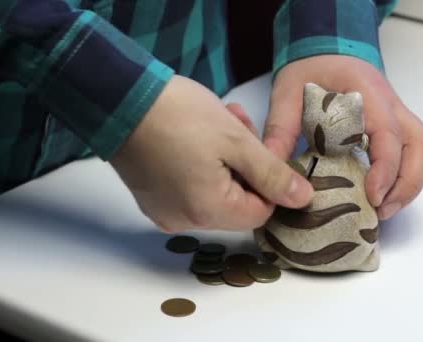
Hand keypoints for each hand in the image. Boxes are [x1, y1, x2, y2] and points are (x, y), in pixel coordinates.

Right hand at [109, 75, 313, 231]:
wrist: (119, 98)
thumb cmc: (178, 115)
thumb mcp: (236, 140)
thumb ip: (272, 174)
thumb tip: (303, 199)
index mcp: (208, 211)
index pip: (261, 211)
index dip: (268, 179)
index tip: (258, 146)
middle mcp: (184, 221)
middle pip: (236, 203)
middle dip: (245, 165)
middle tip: (239, 126)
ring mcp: (164, 211)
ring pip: (214, 194)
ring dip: (225, 162)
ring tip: (217, 124)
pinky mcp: (151, 197)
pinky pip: (189, 189)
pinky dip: (201, 167)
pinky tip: (197, 136)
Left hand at [265, 55, 422, 219]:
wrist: (323, 47)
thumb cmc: (309, 68)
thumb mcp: (286, 94)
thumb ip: (280, 129)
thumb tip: (272, 169)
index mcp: (366, 92)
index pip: (388, 133)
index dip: (385, 169)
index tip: (372, 196)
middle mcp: (390, 103)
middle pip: (420, 146)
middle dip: (405, 184)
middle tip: (380, 211)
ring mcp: (396, 113)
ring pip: (422, 149)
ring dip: (410, 183)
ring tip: (384, 209)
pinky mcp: (393, 124)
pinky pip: (412, 150)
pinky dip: (405, 175)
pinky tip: (384, 194)